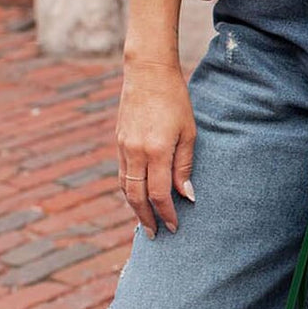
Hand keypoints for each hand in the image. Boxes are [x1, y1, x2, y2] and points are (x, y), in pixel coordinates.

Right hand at [116, 58, 196, 238]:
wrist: (148, 72)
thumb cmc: (175, 100)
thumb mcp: (189, 132)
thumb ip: (185, 165)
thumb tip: (186, 195)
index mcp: (156, 151)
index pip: (160, 194)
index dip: (167, 214)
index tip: (175, 228)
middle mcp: (135, 152)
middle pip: (137, 196)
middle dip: (146, 218)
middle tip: (155, 236)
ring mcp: (123, 147)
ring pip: (125, 187)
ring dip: (134, 207)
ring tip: (145, 222)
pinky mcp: (118, 141)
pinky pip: (121, 173)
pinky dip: (128, 190)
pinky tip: (137, 197)